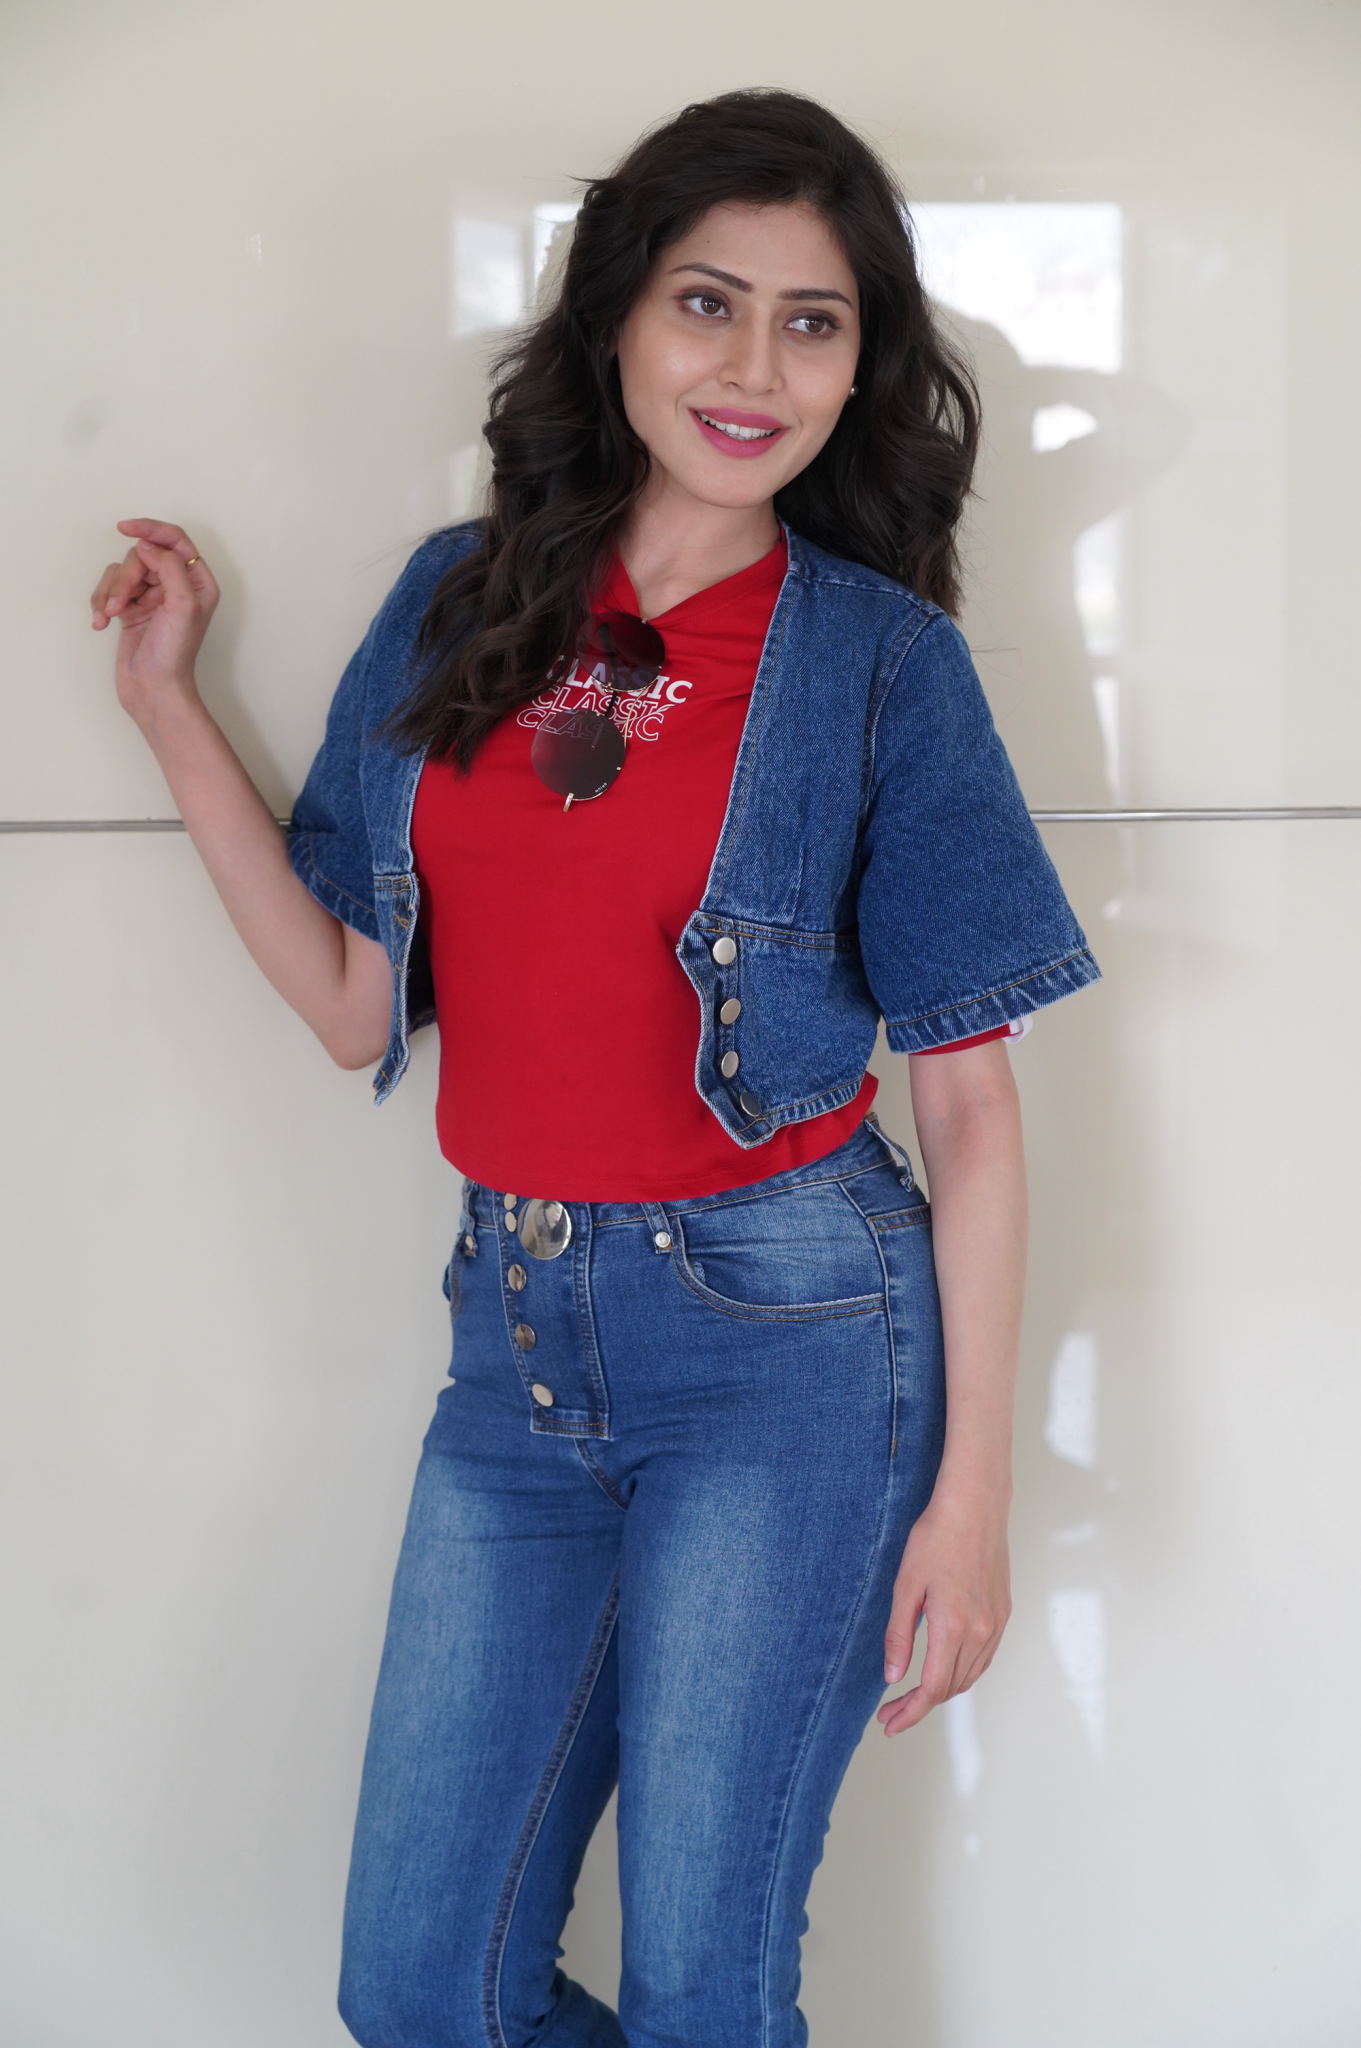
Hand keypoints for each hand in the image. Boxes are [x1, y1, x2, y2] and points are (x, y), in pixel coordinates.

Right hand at [90, 518, 220, 725]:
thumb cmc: (174, 654)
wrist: (153, 689)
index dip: (150, 528)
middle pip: (142, 555)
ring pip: (122, 570)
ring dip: (111, 592)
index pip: (175, 540)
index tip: (125, 527)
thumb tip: (148, 545)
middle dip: (126, 577)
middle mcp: (176, 585)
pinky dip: (101, 602)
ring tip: (110, 615)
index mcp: (198, 582)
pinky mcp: (130, 607)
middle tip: (121, 604)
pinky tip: (101, 622)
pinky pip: (108, 588)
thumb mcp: (182, 605)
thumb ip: (169, 566)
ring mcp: (152, 596)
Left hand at [877, 1487, 1011, 1736]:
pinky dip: (962, 1673)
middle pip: (951, 1687)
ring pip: (970, 1676)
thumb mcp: (906, 1585)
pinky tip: (944, 1668)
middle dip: (919, 1705)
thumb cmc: (936, 1538)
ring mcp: (996, 1623)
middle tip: (891, 1710)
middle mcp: (981, 1631)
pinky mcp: (1003, 1613)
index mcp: (953, 1626)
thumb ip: (900, 1634)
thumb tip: (893, 1676)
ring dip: (942, 1691)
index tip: (889, 1724)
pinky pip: (983, 1658)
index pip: (932, 1689)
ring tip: (912, 1694)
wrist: (974, 1506)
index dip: (910, 1713)